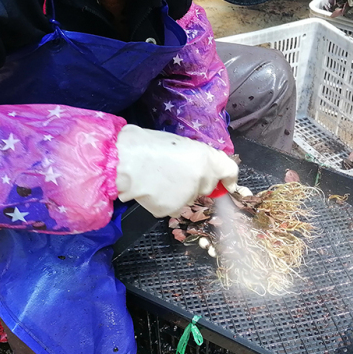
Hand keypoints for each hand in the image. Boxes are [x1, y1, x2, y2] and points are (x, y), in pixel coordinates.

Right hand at [115, 125, 238, 217]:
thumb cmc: (147, 145)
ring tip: (158, 178)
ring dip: (179, 192)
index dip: (230, 178)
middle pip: (207, 186)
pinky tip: (151, 189)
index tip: (228, 184)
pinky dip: (163, 201)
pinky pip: (172, 207)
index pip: (230, 171)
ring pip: (188, 198)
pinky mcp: (171, 210)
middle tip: (175, 172)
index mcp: (206, 159)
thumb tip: (203, 167)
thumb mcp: (179, 143)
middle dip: (197, 182)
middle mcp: (202, 179)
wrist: (123, 161)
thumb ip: (197, 158)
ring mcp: (187, 197)